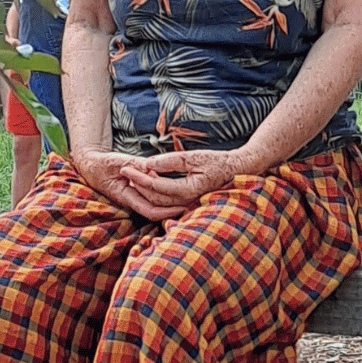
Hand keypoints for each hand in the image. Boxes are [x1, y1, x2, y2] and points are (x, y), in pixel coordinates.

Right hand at [73, 151, 191, 222]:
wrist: (90, 166)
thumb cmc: (103, 163)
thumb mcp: (119, 161)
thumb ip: (137, 166)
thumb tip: (153, 171)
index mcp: (125, 196)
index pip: (149, 210)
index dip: (167, 212)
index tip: (183, 207)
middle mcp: (131, 201)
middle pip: (157, 211)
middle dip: (175, 210)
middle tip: (195, 204)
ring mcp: (134, 199)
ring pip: (156, 206)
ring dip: (172, 204)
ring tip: (192, 200)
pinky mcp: (136, 194)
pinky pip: (153, 198)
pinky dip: (165, 196)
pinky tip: (180, 194)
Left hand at [122, 149, 247, 207]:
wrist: (237, 172)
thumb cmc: (218, 162)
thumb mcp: (193, 157)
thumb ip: (170, 161)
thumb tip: (148, 164)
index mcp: (189, 190)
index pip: (156, 186)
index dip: (138, 177)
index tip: (124, 168)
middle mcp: (187, 202)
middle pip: (154, 198)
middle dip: (138, 185)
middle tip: (125, 171)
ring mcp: (188, 205)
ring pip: (158, 203)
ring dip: (144, 191)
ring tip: (134, 176)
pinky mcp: (187, 205)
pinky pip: (166, 203)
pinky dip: (154, 194)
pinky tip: (149, 183)